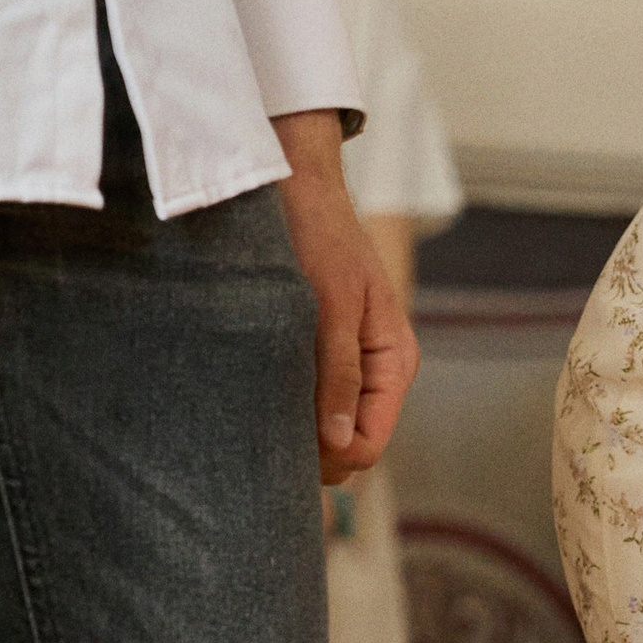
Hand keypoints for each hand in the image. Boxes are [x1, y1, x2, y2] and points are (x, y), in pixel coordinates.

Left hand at [271, 110, 417, 482]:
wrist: (295, 185)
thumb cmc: (318, 237)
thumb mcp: (331, 306)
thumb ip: (338, 375)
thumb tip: (340, 446)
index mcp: (393, 363)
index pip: (367, 445)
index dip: (328, 458)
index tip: (280, 446)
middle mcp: (374, 372)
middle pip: (346, 445)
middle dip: (308, 449)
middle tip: (255, 428)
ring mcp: (346, 364)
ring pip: (322, 427)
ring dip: (291, 426)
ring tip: (248, 405)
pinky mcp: (317, 353)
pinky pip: (304, 400)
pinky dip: (280, 403)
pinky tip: (250, 389)